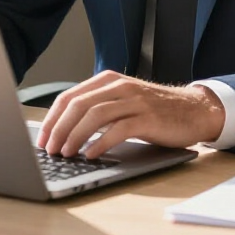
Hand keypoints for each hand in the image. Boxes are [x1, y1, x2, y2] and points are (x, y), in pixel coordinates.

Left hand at [36, 71, 225, 159]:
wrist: (192, 110)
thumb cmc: (153, 111)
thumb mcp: (121, 102)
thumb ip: (97, 107)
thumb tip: (61, 131)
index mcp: (108, 80)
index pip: (70, 96)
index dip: (53, 118)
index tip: (42, 138)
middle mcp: (119, 86)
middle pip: (79, 105)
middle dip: (59, 129)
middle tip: (50, 149)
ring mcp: (134, 101)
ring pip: (95, 115)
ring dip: (75, 136)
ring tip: (66, 153)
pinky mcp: (148, 118)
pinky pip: (118, 129)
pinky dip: (101, 143)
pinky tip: (91, 155)